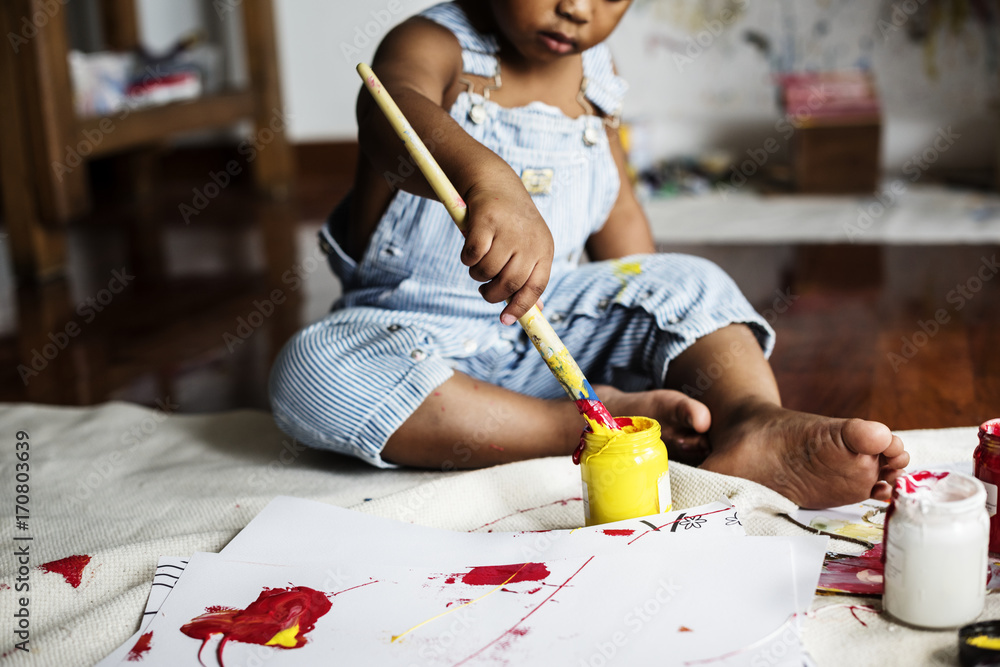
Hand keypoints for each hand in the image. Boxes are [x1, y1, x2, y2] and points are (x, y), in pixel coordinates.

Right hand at [460, 176, 553, 324]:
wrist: (495, 182)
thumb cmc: (512, 223)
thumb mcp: (529, 246)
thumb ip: (531, 276)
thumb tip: (536, 311)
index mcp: (544, 249)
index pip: (536, 287)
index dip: (520, 307)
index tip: (505, 320)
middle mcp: (529, 240)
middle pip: (510, 283)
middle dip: (493, 295)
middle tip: (485, 292)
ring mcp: (508, 230)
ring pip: (487, 271)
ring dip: (477, 274)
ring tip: (478, 264)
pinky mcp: (485, 220)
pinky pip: (472, 255)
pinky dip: (467, 258)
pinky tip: (469, 250)